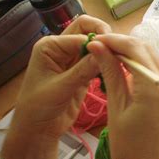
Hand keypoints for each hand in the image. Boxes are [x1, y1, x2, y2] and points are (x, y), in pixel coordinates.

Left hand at [11, 15, 110, 139]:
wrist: (38, 128)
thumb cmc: (40, 106)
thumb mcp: (61, 87)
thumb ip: (83, 70)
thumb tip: (106, 53)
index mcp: (50, 46)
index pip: (80, 33)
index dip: (98, 40)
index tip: (114, 51)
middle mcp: (62, 48)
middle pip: (87, 30)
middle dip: (103, 37)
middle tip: (118, 49)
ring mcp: (72, 60)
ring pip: (94, 46)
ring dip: (106, 51)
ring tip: (120, 59)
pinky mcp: (82, 73)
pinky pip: (97, 62)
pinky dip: (106, 63)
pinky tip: (115, 69)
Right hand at [87, 35, 158, 158]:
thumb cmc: (127, 148)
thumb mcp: (116, 108)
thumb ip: (110, 73)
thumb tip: (97, 46)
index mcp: (157, 88)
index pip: (136, 49)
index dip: (115, 41)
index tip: (98, 41)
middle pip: (149, 52)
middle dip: (126, 46)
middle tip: (103, 49)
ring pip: (157, 62)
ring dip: (137, 57)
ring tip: (114, 60)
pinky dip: (148, 71)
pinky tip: (131, 75)